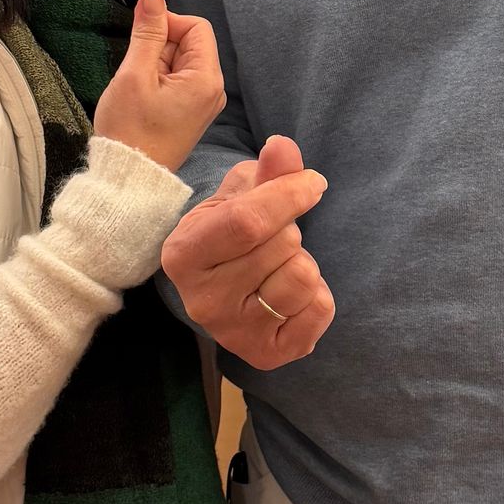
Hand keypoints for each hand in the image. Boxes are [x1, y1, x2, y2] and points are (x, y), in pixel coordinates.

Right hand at [92, 0, 224, 171]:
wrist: (129, 179)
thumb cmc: (130, 131)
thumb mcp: (134, 75)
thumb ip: (147, 32)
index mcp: (206, 79)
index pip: (196, 26)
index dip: (167, 23)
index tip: (139, 39)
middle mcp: (213, 90)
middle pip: (189, 43)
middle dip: (158, 47)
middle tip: (136, 73)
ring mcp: (203, 102)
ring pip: (179, 61)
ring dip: (154, 64)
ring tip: (138, 90)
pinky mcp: (190, 112)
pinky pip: (177, 80)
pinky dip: (157, 80)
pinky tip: (142, 99)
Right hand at [160, 134, 334, 368]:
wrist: (226, 284)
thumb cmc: (232, 229)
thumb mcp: (240, 193)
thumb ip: (266, 172)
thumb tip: (283, 147)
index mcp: (183, 254)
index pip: (248, 222)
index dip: (289, 194)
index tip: (313, 182)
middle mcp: (202, 302)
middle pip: (282, 246)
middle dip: (292, 230)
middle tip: (275, 239)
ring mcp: (233, 334)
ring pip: (303, 278)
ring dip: (304, 262)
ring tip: (279, 267)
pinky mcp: (267, 355)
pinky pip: (320, 310)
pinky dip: (318, 295)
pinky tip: (291, 295)